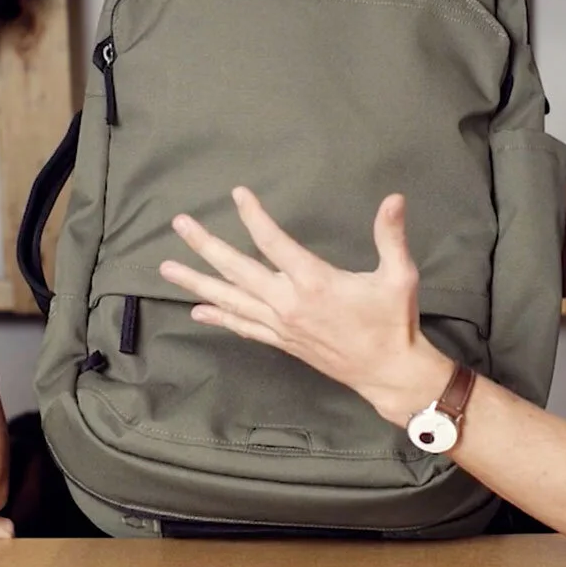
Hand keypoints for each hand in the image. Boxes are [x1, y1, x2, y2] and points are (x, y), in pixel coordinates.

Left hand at [159, 187, 452, 426]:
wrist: (387, 372)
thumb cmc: (392, 322)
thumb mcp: (399, 275)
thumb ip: (390, 235)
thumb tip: (395, 199)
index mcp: (314, 282)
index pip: (274, 242)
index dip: (254, 216)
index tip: (238, 194)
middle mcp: (288, 303)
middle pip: (237, 270)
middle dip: (205, 245)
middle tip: (180, 224)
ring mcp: (281, 325)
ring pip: (230, 300)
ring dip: (197, 283)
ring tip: (167, 268)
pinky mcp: (282, 342)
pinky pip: (243, 326)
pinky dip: (219, 317)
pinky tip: (197, 310)